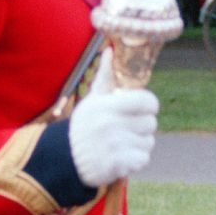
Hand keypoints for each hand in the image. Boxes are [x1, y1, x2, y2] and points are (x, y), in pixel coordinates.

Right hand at [68, 47, 158, 187]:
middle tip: (126, 130)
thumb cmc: (83, 126)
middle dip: (141, 128)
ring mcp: (114, 145)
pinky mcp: (116, 164)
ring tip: (121, 145)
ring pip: (148, 142)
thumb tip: (109, 50)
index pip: (148, 102)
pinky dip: (135, 161)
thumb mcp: (91, 100)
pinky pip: (143, 159)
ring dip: (138, 145)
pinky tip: (121, 158)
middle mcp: (111, 123)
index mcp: (107, 105)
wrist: (65, 159)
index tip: (139, 111)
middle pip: (151, 123)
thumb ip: (104, 77)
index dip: (148, 107)